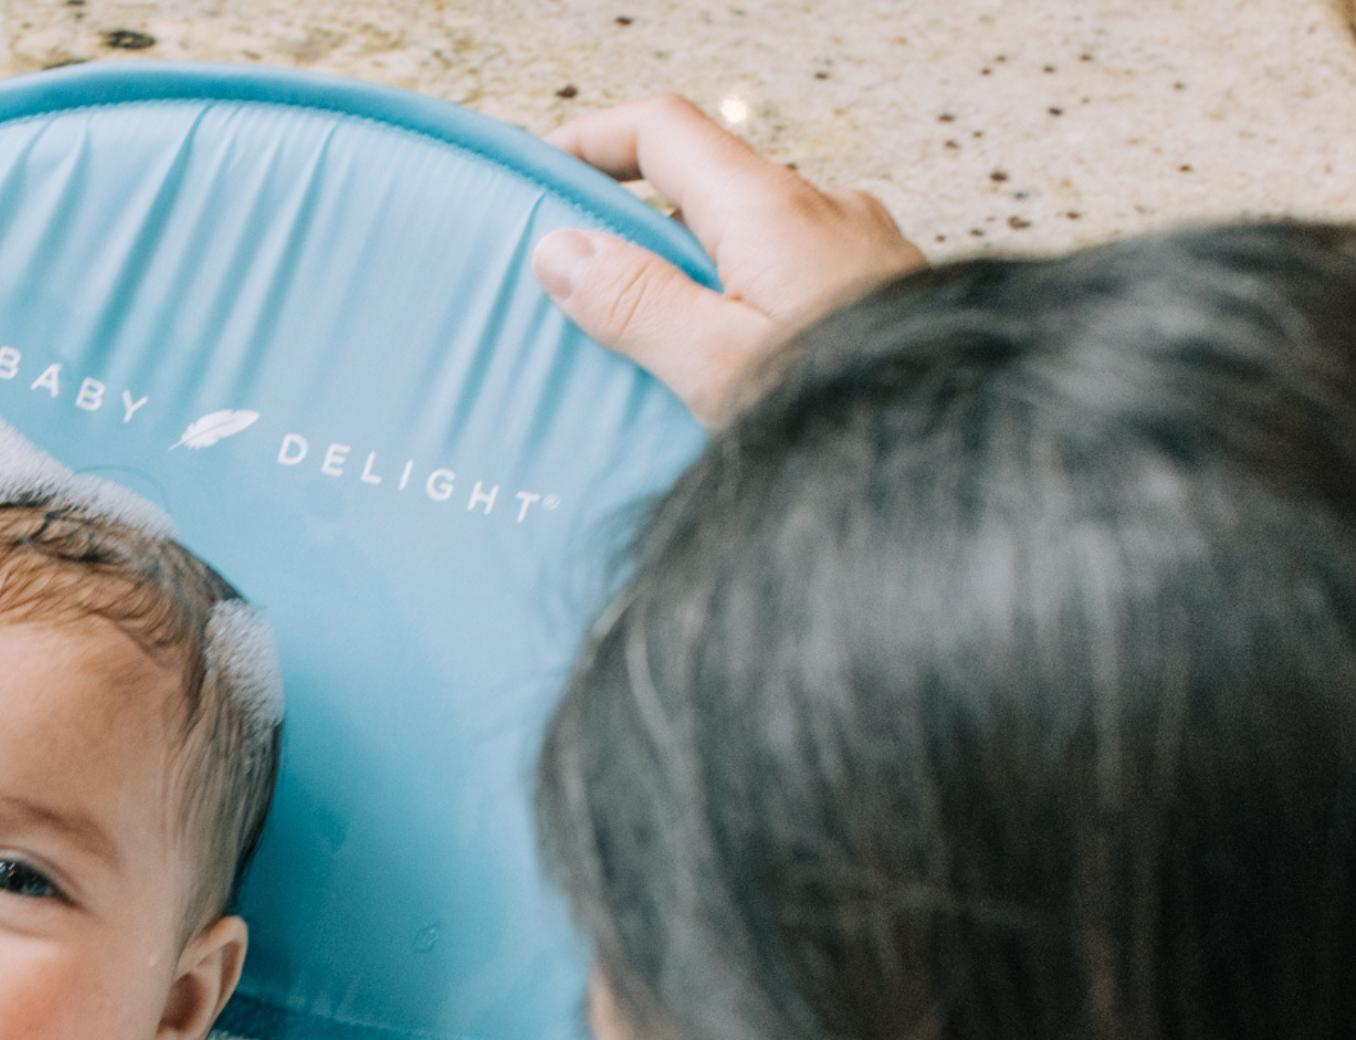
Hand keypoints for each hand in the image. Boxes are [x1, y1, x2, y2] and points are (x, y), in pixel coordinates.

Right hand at [533, 94, 923, 423]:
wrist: (958, 450)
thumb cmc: (850, 412)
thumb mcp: (715, 367)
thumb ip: (635, 305)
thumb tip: (561, 251)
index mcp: (770, 208)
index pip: (664, 131)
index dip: (592, 140)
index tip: (541, 174)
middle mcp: (819, 208)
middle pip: (702, 185)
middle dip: (630, 221)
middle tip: (572, 280)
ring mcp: (854, 244)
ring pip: (744, 234)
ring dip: (684, 269)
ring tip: (643, 345)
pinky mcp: (874, 288)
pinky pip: (783, 273)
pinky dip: (734, 298)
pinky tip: (722, 366)